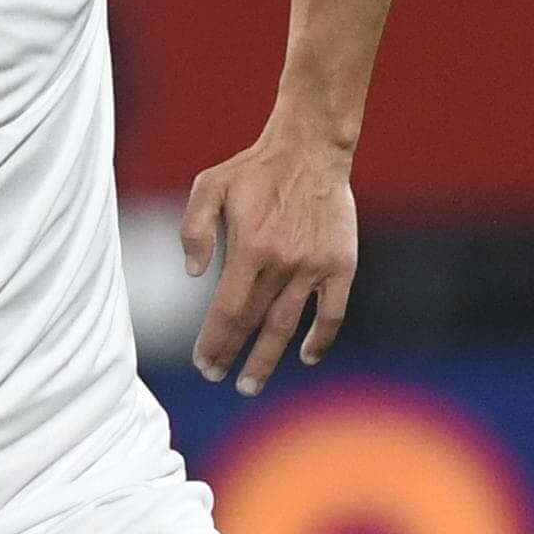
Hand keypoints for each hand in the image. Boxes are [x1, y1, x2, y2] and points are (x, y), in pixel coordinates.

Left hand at [182, 128, 358, 394]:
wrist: (311, 149)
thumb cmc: (254, 169)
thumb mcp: (208, 185)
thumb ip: (194, 229)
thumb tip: (193, 275)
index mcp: (250, 247)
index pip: (228, 311)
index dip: (214, 342)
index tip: (203, 362)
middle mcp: (283, 263)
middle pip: (253, 324)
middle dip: (232, 355)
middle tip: (216, 376)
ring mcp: (314, 267)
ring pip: (288, 326)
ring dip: (268, 360)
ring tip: (249, 384)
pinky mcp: (340, 265)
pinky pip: (332, 313)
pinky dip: (320, 339)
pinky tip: (306, 356)